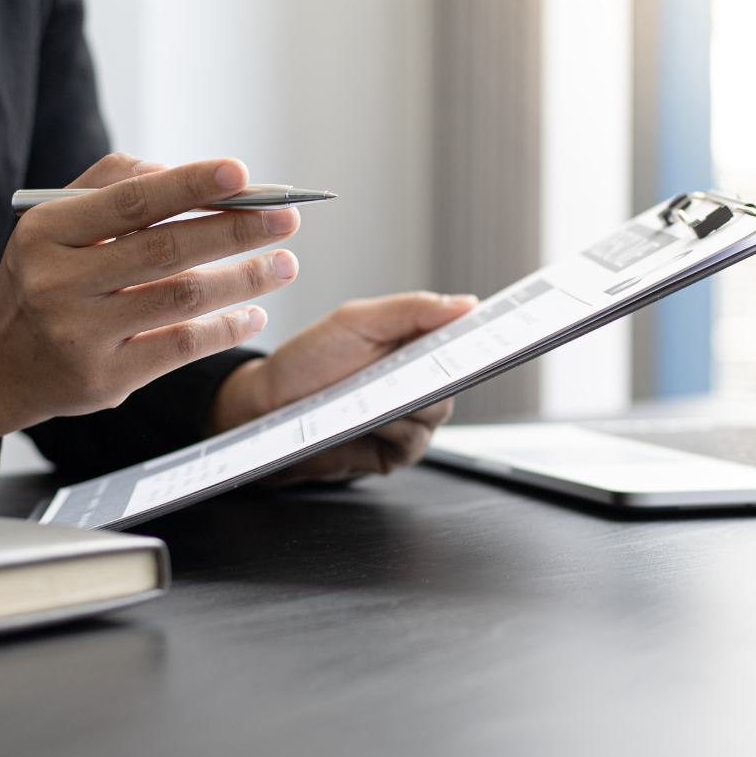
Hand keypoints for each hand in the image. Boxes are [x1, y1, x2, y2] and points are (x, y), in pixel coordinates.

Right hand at [0, 154, 300, 446]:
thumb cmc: (44, 277)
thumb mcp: (55, 223)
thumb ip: (111, 186)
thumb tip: (177, 170)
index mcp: (46, 232)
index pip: (131, 201)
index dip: (190, 184)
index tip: (241, 173)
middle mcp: (58, 283)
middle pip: (165, 249)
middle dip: (236, 230)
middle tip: (286, 218)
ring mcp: (81, 335)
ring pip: (182, 298)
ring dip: (244, 279)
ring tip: (284, 264)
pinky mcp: (105, 378)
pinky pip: (181, 347)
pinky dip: (226, 328)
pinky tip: (253, 313)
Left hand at [210, 291, 479, 483]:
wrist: (267, 408)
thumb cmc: (308, 362)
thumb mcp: (357, 321)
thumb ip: (412, 310)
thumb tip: (467, 304)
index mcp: (414, 346)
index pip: (460, 340)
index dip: (478, 337)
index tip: (488, 332)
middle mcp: (417, 384)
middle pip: (453, 379)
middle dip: (435, 371)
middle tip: (414, 363)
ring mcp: (408, 420)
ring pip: (435, 412)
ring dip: (406, 400)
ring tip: (374, 391)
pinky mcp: (394, 452)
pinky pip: (411, 440)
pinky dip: (392, 427)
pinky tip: (368, 418)